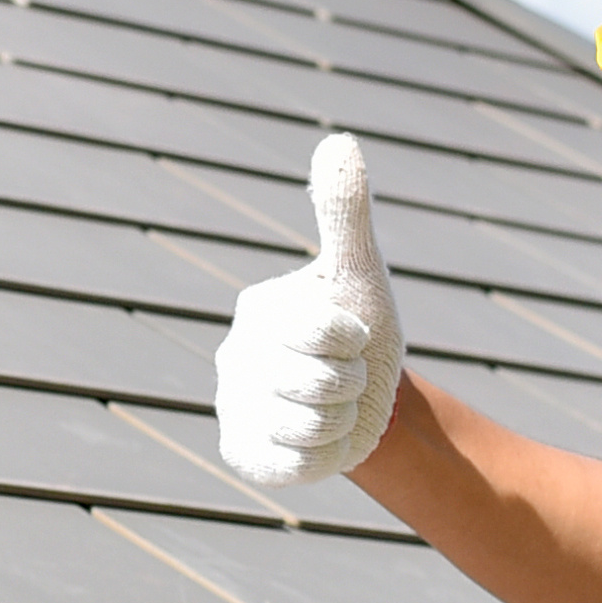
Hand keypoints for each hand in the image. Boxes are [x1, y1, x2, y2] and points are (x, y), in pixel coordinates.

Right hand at [211, 132, 403, 488]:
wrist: (366, 404)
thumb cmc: (359, 332)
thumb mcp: (359, 271)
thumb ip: (344, 211)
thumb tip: (337, 140)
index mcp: (259, 310)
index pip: (326, 329)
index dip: (357, 338)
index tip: (352, 335)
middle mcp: (235, 358)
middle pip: (322, 382)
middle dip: (355, 383)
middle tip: (347, 377)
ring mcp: (235, 407)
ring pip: (314, 426)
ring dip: (345, 420)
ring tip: (335, 407)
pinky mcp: (243, 453)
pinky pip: (296, 463)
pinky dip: (326, 455)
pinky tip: (321, 439)